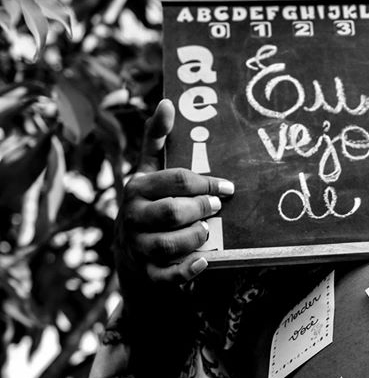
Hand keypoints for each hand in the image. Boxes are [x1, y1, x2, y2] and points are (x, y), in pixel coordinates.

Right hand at [116, 99, 233, 286]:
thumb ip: (157, 140)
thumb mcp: (150, 172)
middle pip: (175, 211)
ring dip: (197, 236)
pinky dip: (188, 269)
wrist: (133, 259)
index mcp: (137, 187)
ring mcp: (137, 247)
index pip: (177, 180)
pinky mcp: (146, 274)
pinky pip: (168, 275)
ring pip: (172, 242)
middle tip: (217, 208)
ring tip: (208, 231)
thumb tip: (167, 101)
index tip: (227, 187)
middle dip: (203, 209)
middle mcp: (132, 217)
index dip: (207, 182)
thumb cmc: (150, 205)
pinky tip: (204, 260)